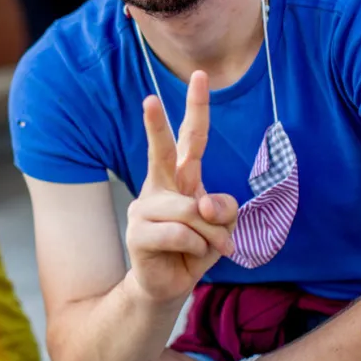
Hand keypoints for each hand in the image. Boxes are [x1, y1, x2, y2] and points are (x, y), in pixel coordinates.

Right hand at [126, 71, 238, 304]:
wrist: (170, 284)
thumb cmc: (196, 247)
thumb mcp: (222, 226)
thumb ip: (222, 209)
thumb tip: (202, 205)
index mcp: (181, 177)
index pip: (192, 137)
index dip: (197, 107)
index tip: (200, 76)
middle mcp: (159, 185)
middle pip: (161, 150)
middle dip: (155, 124)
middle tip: (150, 98)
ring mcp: (145, 207)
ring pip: (191, 210)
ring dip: (211, 234)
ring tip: (207, 247)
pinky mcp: (138, 233)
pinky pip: (182, 234)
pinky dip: (197, 248)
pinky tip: (188, 256)